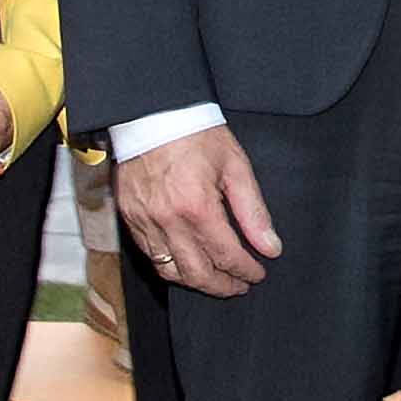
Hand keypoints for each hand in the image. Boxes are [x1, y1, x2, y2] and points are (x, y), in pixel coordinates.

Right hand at [113, 122, 280, 295]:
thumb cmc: (196, 135)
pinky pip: (150, 255)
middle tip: (239, 286)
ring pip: (170, 270)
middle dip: (223, 286)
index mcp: (198, 207)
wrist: (152, 115)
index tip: (258, 274)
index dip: (246, 271)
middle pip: (198, 274)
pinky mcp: (130, 217)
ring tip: (215, 279)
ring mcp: (145, 221)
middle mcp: (168, 220)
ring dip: (196, 281)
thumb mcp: (236, 167)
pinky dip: (170, 265)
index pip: (227, 256)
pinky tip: (187, 262)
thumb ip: (253, 212)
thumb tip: (270, 247)